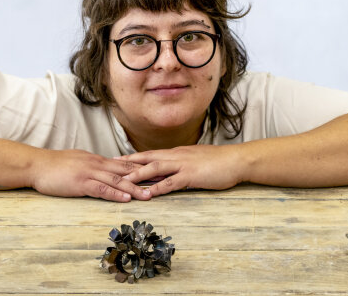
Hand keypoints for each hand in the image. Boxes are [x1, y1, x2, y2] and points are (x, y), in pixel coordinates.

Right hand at [29, 149, 151, 201]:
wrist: (37, 165)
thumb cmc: (54, 165)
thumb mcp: (78, 162)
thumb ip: (92, 166)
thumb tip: (103, 171)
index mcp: (97, 159)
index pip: (124, 164)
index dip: (141, 169)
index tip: (155, 174)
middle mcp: (97, 164)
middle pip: (125, 171)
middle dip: (144, 178)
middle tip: (160, 184)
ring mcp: (89, 172)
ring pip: (117, 180)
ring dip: (134, 188)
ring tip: (148, 195)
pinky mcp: (81, 182)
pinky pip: (101, 188)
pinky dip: (115, 193)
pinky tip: (126, 198)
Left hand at [117, 144, 243, 196]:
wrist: (237, 160)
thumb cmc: (220, 162)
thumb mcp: (197, 160)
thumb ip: (183, 164)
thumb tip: (173, 171)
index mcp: (177, 152)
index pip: (151, 154)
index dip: (133, 157)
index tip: (118, 159)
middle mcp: (176, 156)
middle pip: (147, 158)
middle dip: (128, 163)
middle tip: (110, 167)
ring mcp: (183, 165)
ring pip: (154, 169)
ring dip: (137, 175)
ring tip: (122, 182)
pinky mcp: (190, 176)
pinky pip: (170, 182)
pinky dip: (156, 188)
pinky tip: (146, 194)